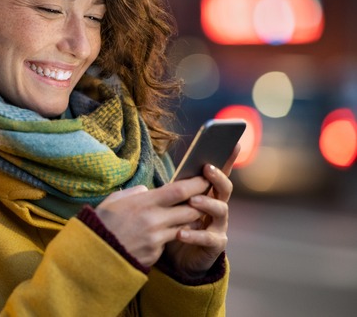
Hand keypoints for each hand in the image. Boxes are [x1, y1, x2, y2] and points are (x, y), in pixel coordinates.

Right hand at [94, 176, 212, 267]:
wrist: (93, 254)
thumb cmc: (102, 223)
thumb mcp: (114, 201)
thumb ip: (134, 194)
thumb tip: (147, 191)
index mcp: (144, 203)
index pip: (179, 190)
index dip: (196, 183)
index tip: (205, 178)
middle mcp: (154, 220)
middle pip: (190, 209)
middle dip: (200, 204)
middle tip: (205, 197)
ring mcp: (156, 238)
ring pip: (185, 227)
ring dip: (189, 221)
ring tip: (188, 214)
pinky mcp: (155, 253)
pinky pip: (170, 241)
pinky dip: (172, 235)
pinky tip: (165, 232)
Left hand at [163, 145, 239, 277]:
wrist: (179, 259)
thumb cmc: (176, 224)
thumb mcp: (174, 205)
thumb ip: (175, 191)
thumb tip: (167, 177)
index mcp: (208, 194)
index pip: (218, 173)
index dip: (227, 158)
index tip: (234, 143)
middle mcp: (218, 207)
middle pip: (224, 188)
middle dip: (217, 177)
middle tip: (207, 169)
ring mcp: (219, 225)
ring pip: (220, 210)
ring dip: (207, 203)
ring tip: (193, 201)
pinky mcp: (215, 244)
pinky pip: (208, 238)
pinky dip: (194, 234)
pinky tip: (181, 232)